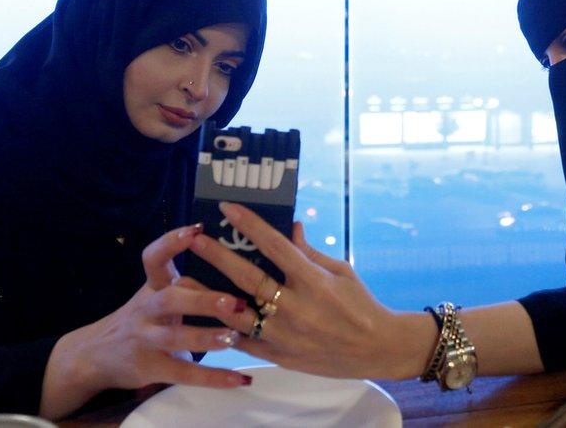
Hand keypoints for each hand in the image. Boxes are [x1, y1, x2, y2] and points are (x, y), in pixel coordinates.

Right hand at [40, 224, 250, 419]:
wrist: (94, 354)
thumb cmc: (142, 319)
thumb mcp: (156, 295)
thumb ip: (187, 285)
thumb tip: (237, 266)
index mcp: (152, 286)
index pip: (154, 258)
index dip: (172, 243)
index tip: (197, 230)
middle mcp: (147, 309)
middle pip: (171, 299)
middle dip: (202, 299)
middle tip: (234, 301)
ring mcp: (146, 339)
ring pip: (174, 337)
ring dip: (205, 337)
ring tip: (232, 338)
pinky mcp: (150, 367)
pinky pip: (182, 374)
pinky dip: (212, 378)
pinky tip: (238, 380)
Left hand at [187, 203, 438, 379]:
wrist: (378, 348)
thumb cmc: (361, 304)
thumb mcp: (341, 271)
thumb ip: (309, 251)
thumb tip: (289, 225)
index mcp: (314, 281)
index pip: (275, 246)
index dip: (250, 225)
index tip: (228, 208)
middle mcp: (297, 308)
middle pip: (248, 278)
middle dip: (218, 256)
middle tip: (195, 239)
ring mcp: (286, 335)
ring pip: (238, 314)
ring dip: (210, 295)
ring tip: (187, 281)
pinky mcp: (281, 356)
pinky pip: (245, 342)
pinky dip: (225, 328)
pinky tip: (207, 314)